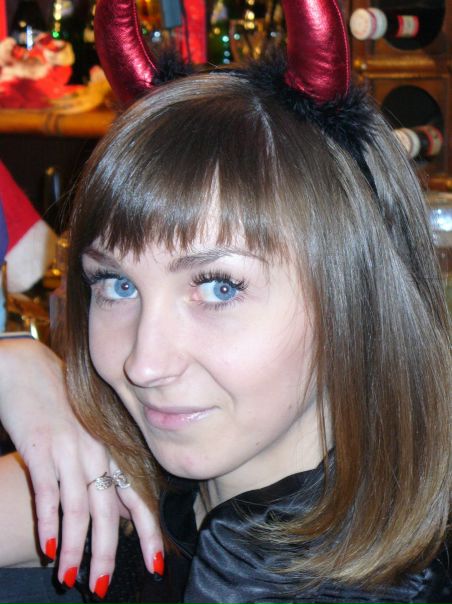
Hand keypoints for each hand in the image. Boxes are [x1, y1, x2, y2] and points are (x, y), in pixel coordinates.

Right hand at [0, 338, 161, 588]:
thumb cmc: (61, 405)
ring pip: (78, 508)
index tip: (155, 564)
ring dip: (75, 547)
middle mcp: (97, 452)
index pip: (138, 496)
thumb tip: (118, 509)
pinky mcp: (41, 447)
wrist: (28, 371)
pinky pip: (47, 492)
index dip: (148, 531)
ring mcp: (70, 449)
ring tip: (69, 579)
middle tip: (100, 587)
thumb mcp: (89, 436)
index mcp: (112, 450)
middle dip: (106, 552)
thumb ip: (104, 471)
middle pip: (108, 511)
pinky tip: (47, 547)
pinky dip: (47, 522)